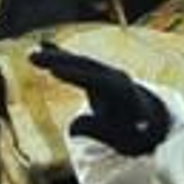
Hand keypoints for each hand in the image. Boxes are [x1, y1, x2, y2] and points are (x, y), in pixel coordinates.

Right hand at [29, 46, 169, 155]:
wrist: (151, 122)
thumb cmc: (135, 134)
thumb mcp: (120, 139)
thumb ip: (98, 132)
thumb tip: (72, 128)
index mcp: (124, 92)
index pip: (98, 80)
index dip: (76, 75)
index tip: (54, 71)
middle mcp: (115, 77)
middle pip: (85, 66)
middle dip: (60, 61)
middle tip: (34, 58)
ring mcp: (106, 73)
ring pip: (79, 63)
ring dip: (56, 58)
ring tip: (32, 55)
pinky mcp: (97, 74)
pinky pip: (77, 64)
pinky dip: (61, 56)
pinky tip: (43, 44)